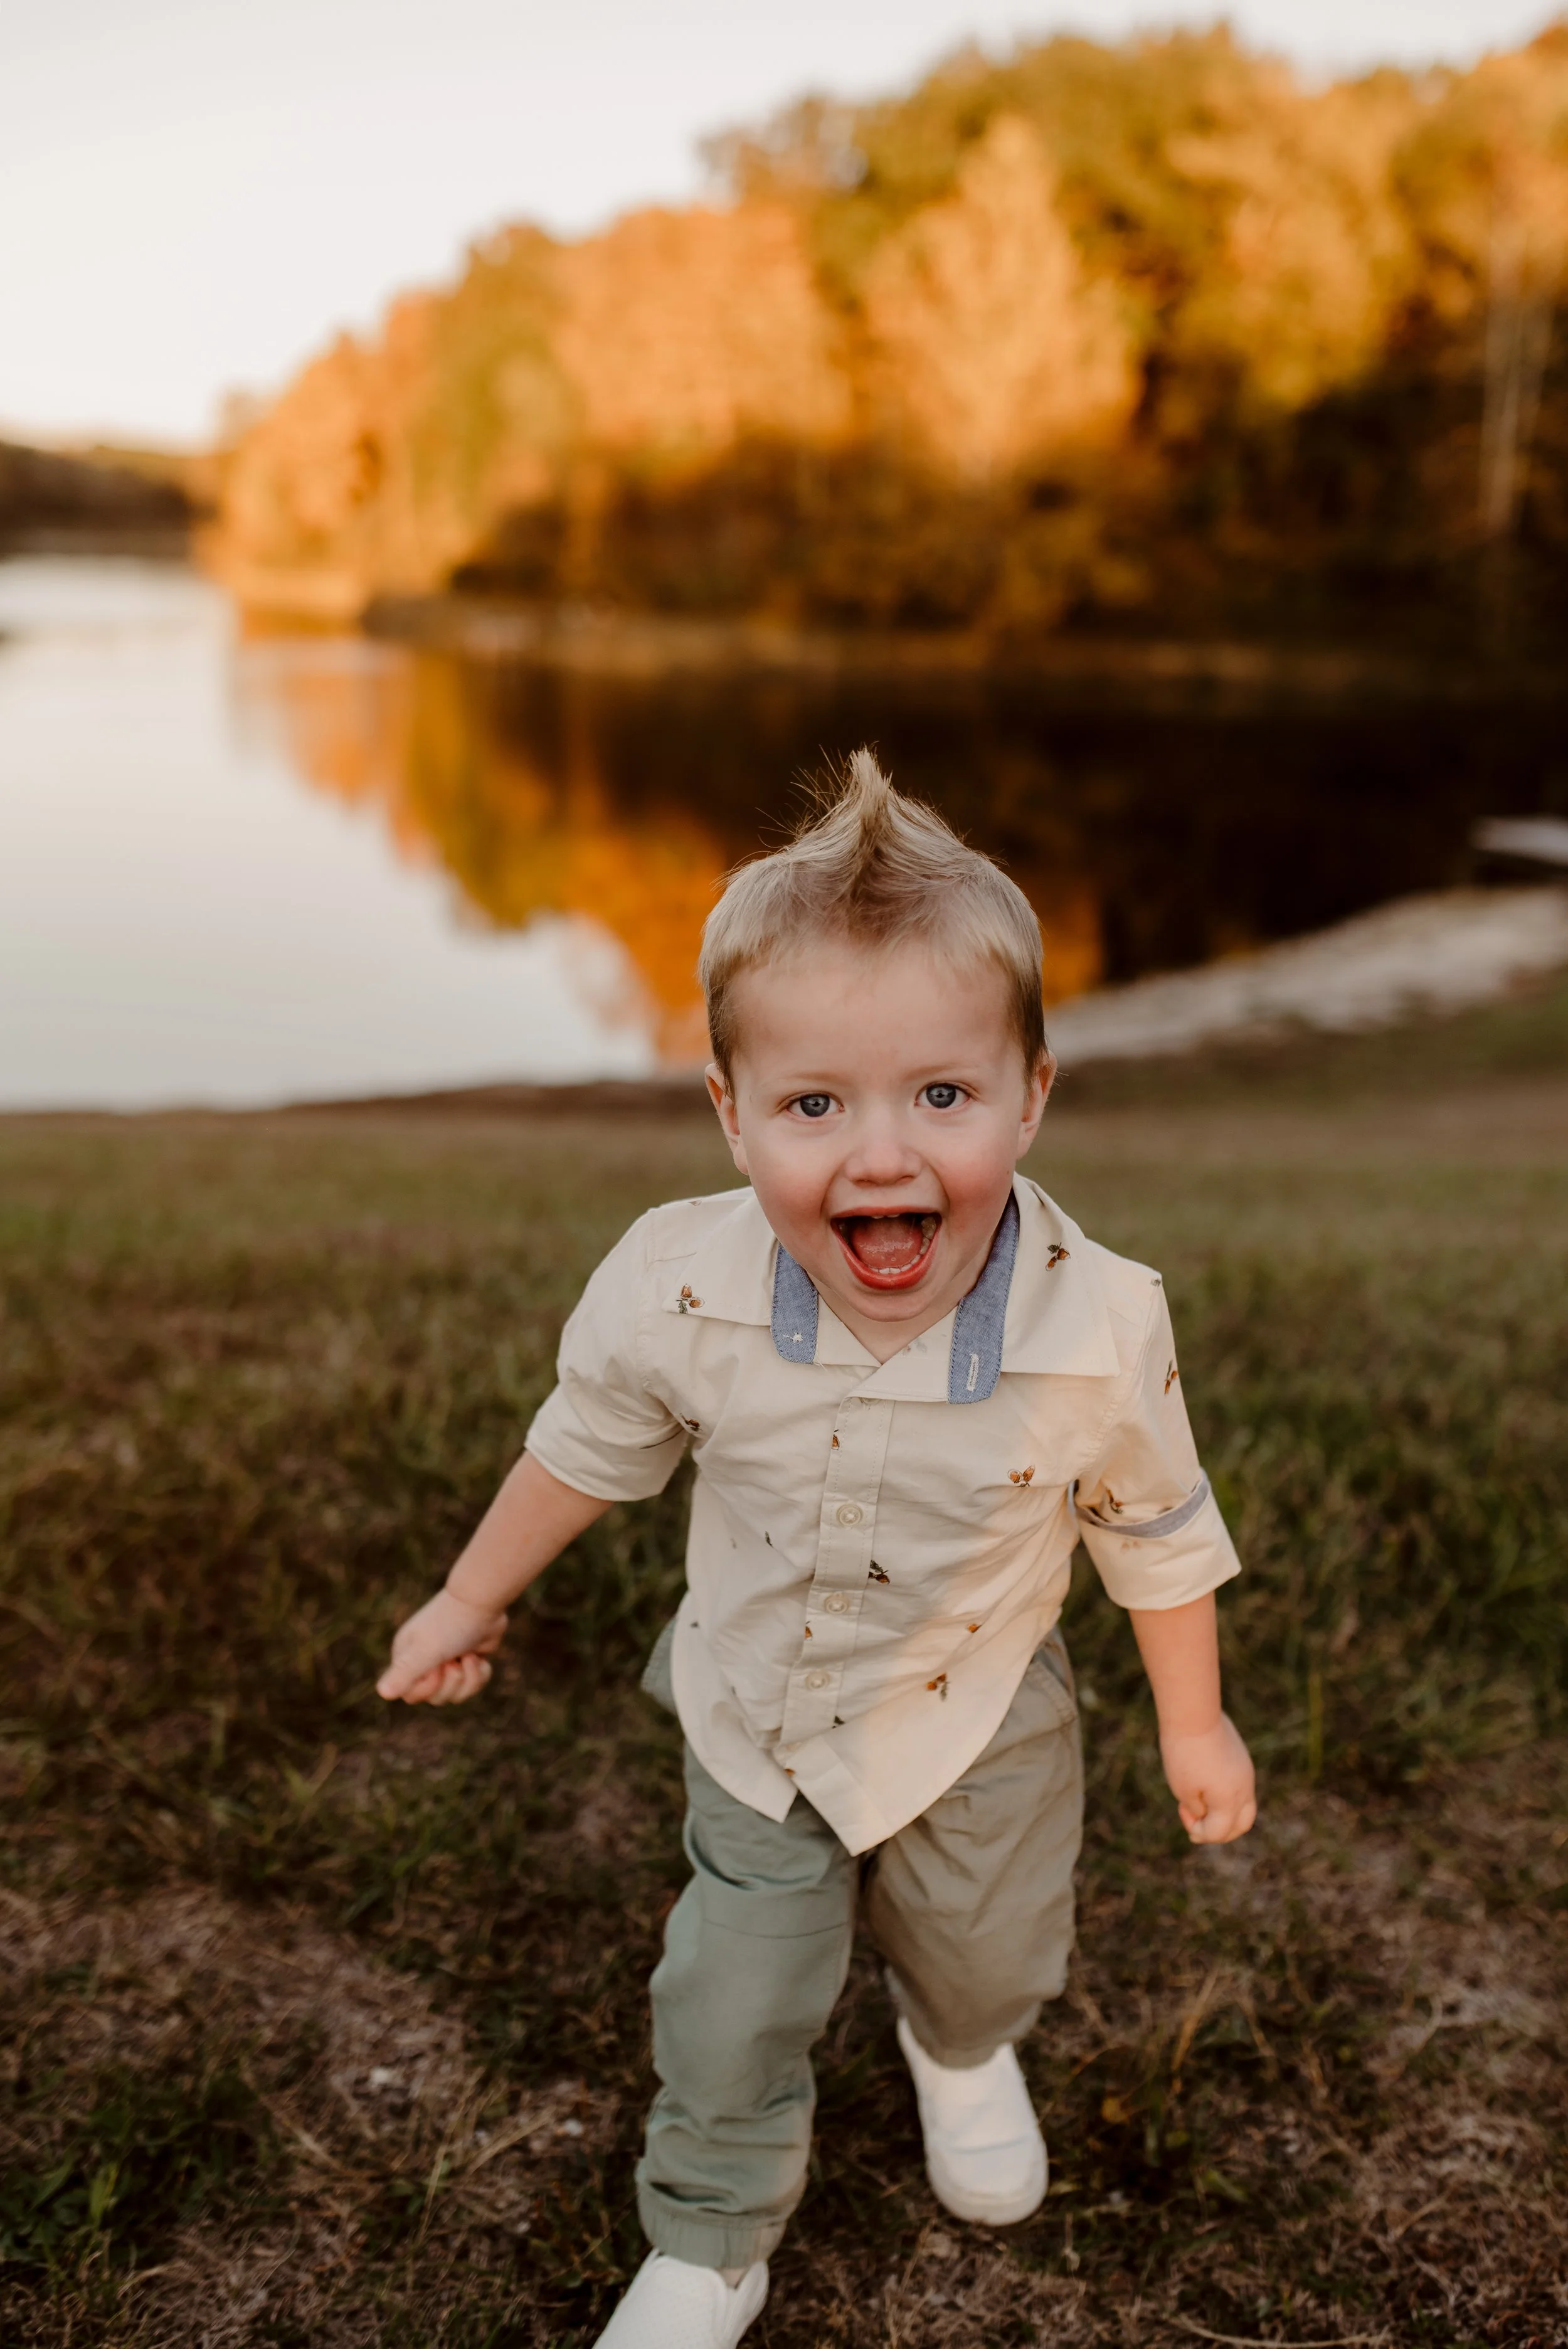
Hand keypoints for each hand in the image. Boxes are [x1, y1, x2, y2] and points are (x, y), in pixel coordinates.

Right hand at [377, 1588, 506, 1704]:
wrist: (482, 1600)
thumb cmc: (450, 1624)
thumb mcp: (426, 1650)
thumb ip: (404, 1672)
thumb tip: (381, 1693)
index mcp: (406, 1657)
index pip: (411, 1695)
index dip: (428, 1688)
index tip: (437, 1668)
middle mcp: (423, 1660)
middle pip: (436, 1698)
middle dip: (452, 1683)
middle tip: (456, 1661)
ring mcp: (447, 1661)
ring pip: (456, 1693)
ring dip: (469, 1678)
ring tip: (470, 1656)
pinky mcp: (467, 1660)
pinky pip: (473, 1684)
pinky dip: (480, 1673)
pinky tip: (480, 1656)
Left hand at [1159, 1711, 1255, 1843]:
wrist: (1193, 1714)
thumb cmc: (1183, 1754)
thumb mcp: (1183, 1790)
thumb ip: (1198, 1810)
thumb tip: (1205, 1815)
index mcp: (1230, 1800)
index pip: (1219, 1832)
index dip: (1199, 1831)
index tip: (1182, 1812)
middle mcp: (1245, 1789)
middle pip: (1241, 1825)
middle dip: (1219, 1831)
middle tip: (1196, 1823)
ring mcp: (1247, 1773)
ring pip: (1244, 1806)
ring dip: (1223, 1813)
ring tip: (1199, 1802)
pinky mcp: (1243, 1759)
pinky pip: (1240, 1787)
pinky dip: (1226, 1795)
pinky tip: (1205, 1784)